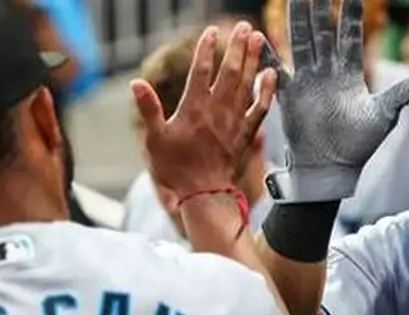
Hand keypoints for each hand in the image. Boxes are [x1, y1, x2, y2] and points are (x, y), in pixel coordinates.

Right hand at [132, 23, 275, 198]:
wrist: (204, 194)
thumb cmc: (176, 169)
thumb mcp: (154, 140)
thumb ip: (148, 109)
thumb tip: (136, 83)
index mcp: (194, 109)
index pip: (201, 71)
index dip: (206, 49)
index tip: (212, 31)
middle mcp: (217, 111)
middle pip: (230, 72)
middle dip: (238, 47)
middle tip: (245, 27)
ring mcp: (234, 122)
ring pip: (246, 85)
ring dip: (253, 61)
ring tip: (260, 39)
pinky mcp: (246, 134)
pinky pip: (260, 108)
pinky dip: (267, 90)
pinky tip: (272, 75)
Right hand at [268, 0, 408, 200]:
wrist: (333, 168)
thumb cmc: (359, 145)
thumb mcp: (384, 114)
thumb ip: (403, 93)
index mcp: (349, 74)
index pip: (349, 36)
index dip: (350, 15)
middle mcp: (326, 73)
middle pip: (322, 33)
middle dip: (319, 9)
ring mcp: (306, 82)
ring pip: (300, 43)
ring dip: (297, 21)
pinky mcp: (289, 95)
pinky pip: (276, 70)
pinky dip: (267, 55)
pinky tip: (258, 36)